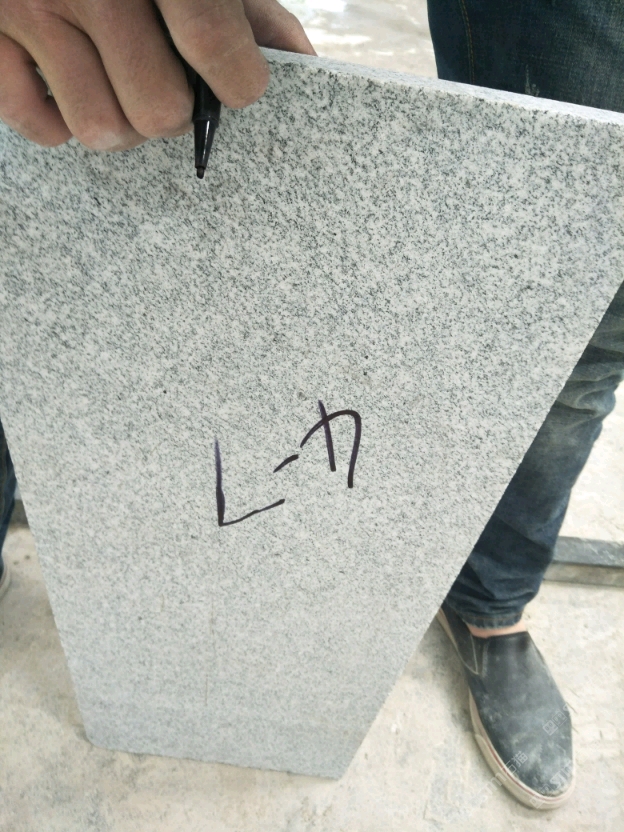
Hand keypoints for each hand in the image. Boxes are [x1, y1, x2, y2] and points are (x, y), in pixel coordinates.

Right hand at [0, 0, 314, 149]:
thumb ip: (247, 8)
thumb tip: (299, 64)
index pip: (211, 42)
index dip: (238, 84)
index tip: (239, 89)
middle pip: (158, 111)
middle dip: (174, 115)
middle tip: (168, 89)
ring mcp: (29, 9)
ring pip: (101, 131)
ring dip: (121, 124)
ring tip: (119, 88)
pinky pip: (39, 126)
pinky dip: (60, 122)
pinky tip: (70, 85)